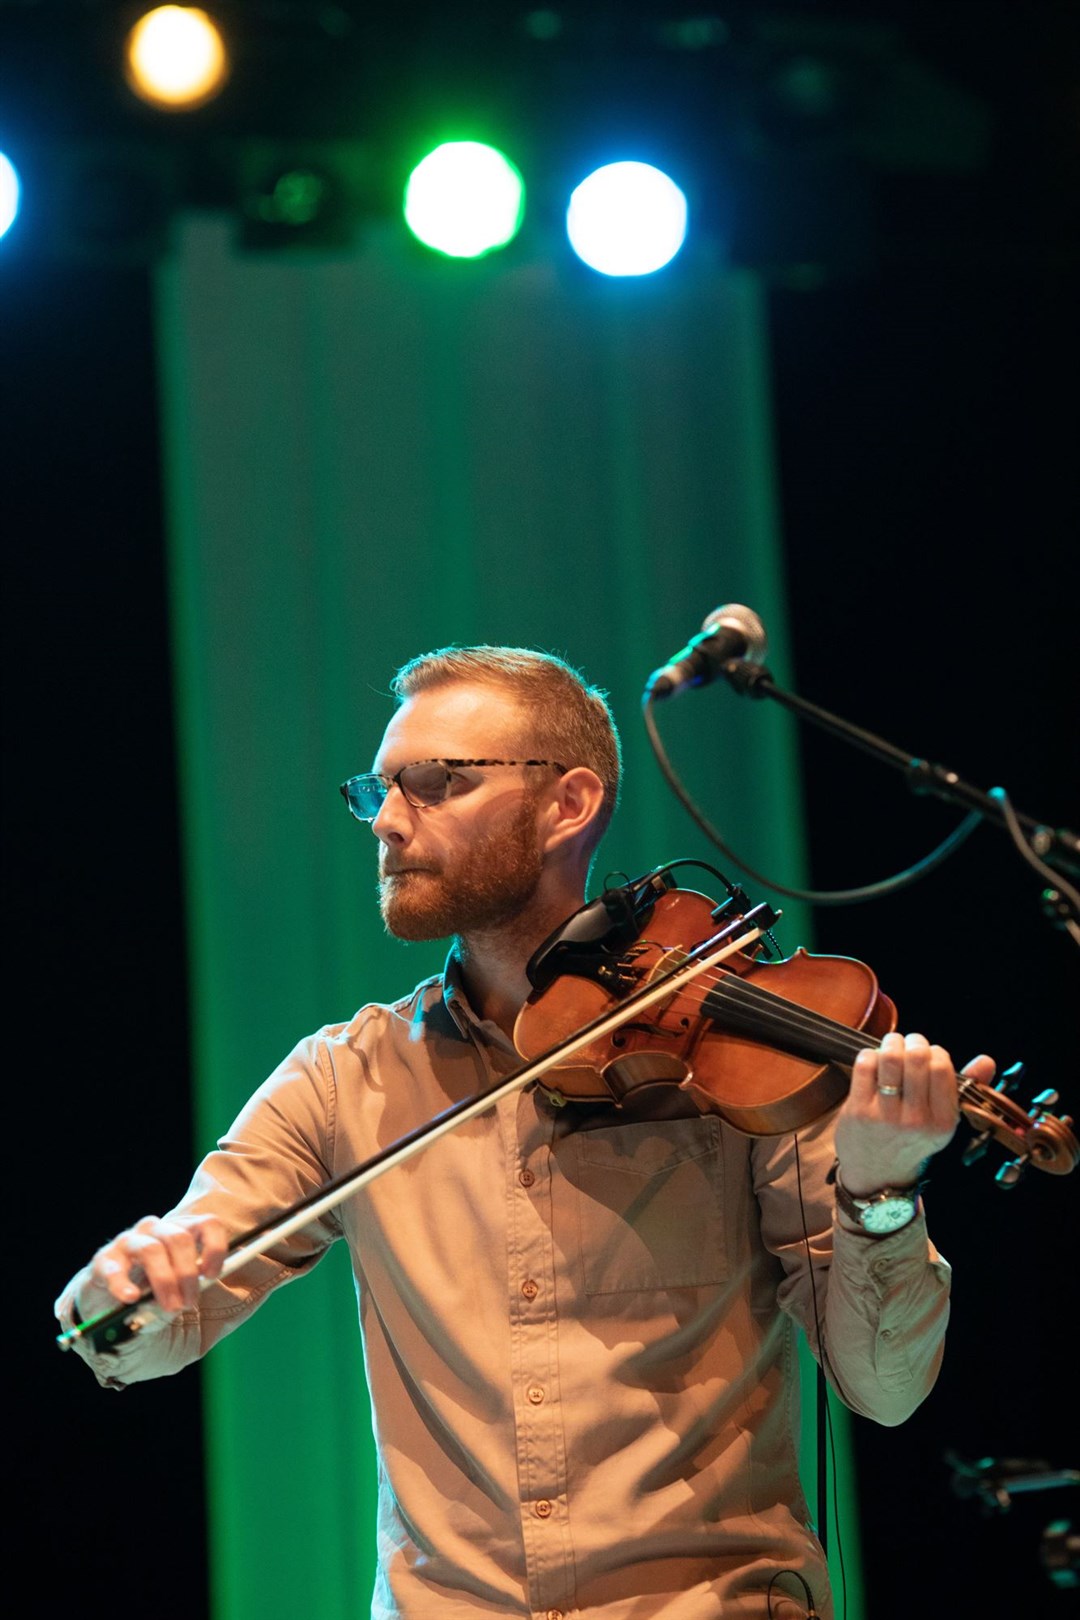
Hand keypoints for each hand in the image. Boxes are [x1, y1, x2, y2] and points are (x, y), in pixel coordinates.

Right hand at [78, 1213, 227, 1319]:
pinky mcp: (103, 1261)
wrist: (111, 1311)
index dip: (214, 1246)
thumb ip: (201, 1291)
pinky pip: (114, 1267)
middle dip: (188, 1273)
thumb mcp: (183, 1294)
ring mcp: (127, 1243)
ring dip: (165, 1281)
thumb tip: (237, 1290)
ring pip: (152, 1249)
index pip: (206, 1223)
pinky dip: (124, 1284)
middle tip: (188, 1303)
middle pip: (179, 1238)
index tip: (214, 1274)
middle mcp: (155, 1231)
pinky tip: (130, 1299)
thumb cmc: (153, 1299)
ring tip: (169, 1308)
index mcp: (180, 1233)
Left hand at [833, 1032, 995, 1194]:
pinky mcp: (858, 1111)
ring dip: (891, 1043)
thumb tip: (987, 1060)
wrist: (878, 1173)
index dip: (935, 1052)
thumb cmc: (912, 1138)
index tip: (930, 1053)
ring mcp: (885, 1116)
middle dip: (913, 1041)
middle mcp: (916, 1121)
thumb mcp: (942, 1121)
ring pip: (890, 1059)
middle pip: (916, 1059)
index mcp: (942, 1122)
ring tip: (892, 1045)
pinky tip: (873, 1061)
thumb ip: (965, 1088)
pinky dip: (869, 1055)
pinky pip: (865, 1067)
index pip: (942, 1069)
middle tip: (909, 1043)